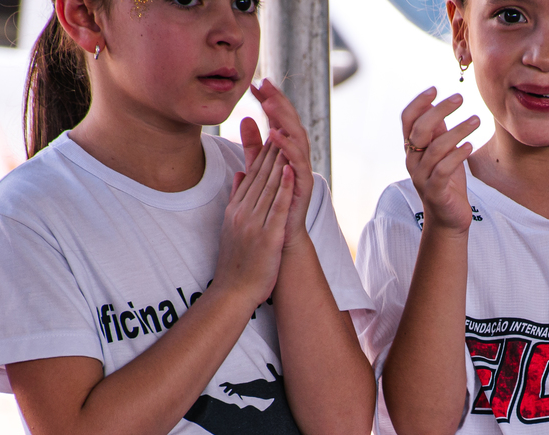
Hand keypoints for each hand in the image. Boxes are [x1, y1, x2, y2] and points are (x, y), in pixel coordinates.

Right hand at [212, 139, 293, 304]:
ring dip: (279, 161)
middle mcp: (243, 212)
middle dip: (272, 148)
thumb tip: (240, 173)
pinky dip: (284, 188)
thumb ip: (237, 198)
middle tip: (281, 124)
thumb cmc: (236, 262)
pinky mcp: (267, 236)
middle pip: (259, 175)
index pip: (251, 175)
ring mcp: (254, 223)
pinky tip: (291, 171)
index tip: (273, 133)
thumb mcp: (232, 226)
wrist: (233, 292)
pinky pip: (276, 208)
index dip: (263, 153)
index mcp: (236, 209)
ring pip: (269, 186)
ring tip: (288, 138)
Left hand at [249, 80, 314, 244]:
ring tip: (268, 104)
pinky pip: (298, 162)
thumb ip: (253, 145)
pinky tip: (275, 135)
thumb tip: (245, 118)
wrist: (282, 237)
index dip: (268, 101)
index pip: (278, 119)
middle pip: (290, 122)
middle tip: (265, 84)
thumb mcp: (258, 168)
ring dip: (284, 120)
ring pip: (297, 137)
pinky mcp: (304, 185)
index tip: (253, 85)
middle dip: (278, 102)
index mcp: (286, 150)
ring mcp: (302, 169)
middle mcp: (297, 156)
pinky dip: (288, 148)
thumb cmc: (271, 205)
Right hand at [400, 87, 479, 233]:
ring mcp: (422, 178)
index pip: (407, 120)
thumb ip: (438, 132)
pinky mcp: (435, 191)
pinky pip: (443, 170)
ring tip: (476, 120)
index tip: (435, 89)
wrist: (448, 219)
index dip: (418, 102)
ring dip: (457, 132)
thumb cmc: (447, 182)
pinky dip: (457, 156)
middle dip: (439, 110)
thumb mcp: (443, 153)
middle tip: (460, 99)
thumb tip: (438, 105)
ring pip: (435, 149)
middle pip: (420, 130)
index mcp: (412, 149)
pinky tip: (470, 147)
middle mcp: (413, 162)